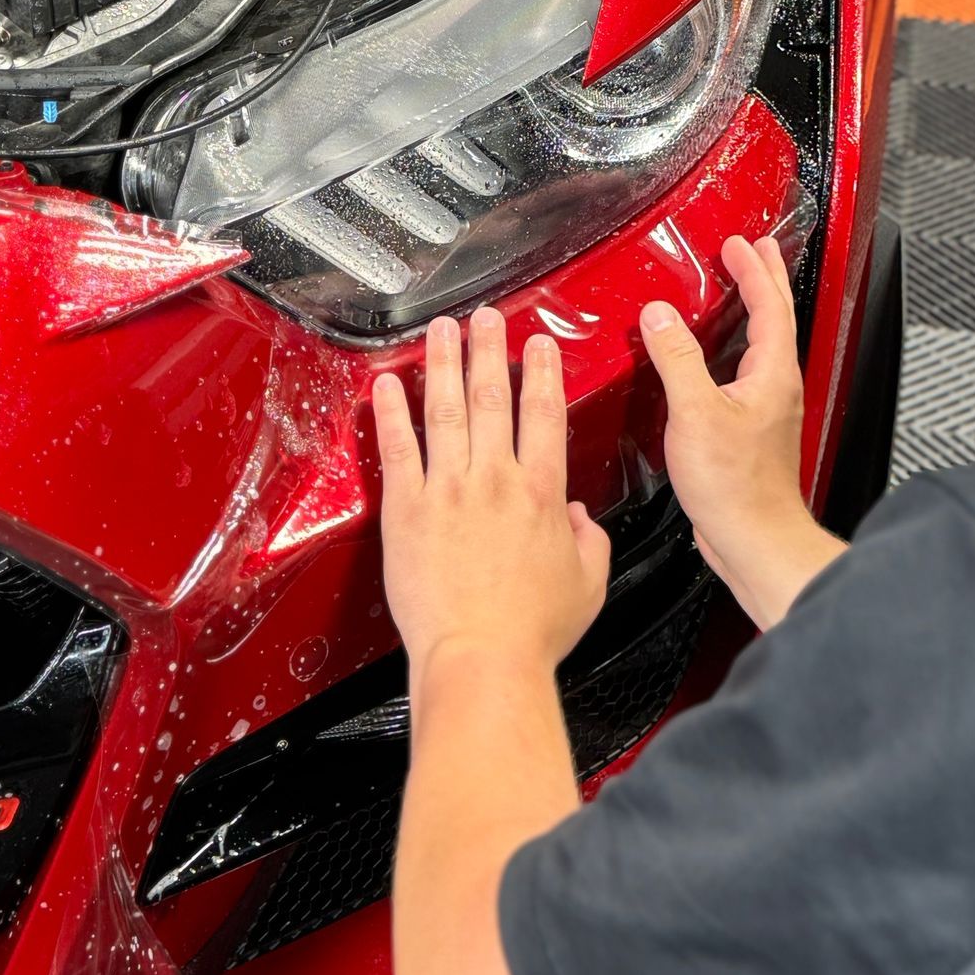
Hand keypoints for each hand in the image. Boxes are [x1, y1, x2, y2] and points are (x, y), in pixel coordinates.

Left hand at [372, 307, 610, 681]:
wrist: (482, 657)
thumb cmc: (531, 631)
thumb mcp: (588, 584)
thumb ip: (589, 542)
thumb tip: (579, 519)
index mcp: (541, 493)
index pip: (543, 415)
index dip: (541, 373)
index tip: (538, 346)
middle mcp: (494, 480)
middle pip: (491, 398)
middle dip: (489, 350)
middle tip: (486, 318)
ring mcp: (448, 489)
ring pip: (444, 409)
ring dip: (442, 363)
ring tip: (442, 330)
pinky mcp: (408, 509)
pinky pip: (398, 449)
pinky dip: (390, 413)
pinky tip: (386, 385)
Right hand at [641, 233, 844, 628]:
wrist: (753, 539)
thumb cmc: (736, 487)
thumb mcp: (697, 413)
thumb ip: (677, 360)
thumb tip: (660, 316)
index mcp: (771, 375)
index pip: (770, 306)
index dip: (753, 271)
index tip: (739, 243)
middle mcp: (775, 389)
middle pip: (775, 321)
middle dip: (763, 281)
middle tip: (752, 252)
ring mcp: (766, 411)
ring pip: (761, 347)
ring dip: (750, 313)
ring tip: (734, 292)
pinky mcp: (750, 433)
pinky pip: (744, 373)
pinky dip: (731, 350)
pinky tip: (709, 361)